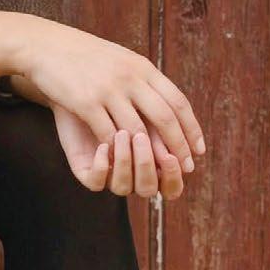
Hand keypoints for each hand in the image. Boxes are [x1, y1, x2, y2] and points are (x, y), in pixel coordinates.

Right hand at [16, 20, 205, 194]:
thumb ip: (144, 81)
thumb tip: (169, 106)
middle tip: (184, 167)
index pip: (178, 101)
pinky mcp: (85, 102)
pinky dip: (116, 152)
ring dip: (148, 155)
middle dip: (177, 146)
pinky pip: (107, 133)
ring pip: (137, 130)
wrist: (46, 47)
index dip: (191, 128)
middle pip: (164, 117)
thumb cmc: (85, 57)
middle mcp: (130, 77)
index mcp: (142, 67)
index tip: (197, 150)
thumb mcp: (122, 60)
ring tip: (156, 171)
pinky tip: (121, 163)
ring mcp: (108, 89)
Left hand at [51, 103, 189, 197]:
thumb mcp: (147, 106)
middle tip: (141, 139)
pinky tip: (102, 146)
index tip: (171, 157)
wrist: (81, 81)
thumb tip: (188, 147)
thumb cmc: (121, 90)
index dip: (172, 176)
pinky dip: (101, 167)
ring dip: (124, 162)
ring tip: (121, 134)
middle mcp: (133, 172)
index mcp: (154, 162)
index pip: (171, 186)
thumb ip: (164, 126)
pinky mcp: (85, 169)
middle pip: (148, 188)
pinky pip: (95, 182)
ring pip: (122, 187)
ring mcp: (109, 172)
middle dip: (146, 166)